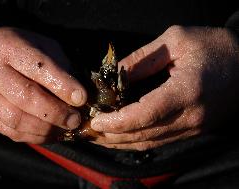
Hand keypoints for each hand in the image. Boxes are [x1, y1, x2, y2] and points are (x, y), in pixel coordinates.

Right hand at [0, 27, 86, 143]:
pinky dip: (34, 136)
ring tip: (64, 128)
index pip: (38, 68)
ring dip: (46, 128)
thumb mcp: (41, 45)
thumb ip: (59, 65)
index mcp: (9, 47)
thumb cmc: (20, 50)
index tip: (81, 98)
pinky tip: (50, 133)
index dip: (62, 85)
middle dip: (56, 112)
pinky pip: (11, 132)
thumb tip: (78, 95)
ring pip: (17, 120)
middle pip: (26, 97)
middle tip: (75, 119)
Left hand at [91, 26, 238, 150]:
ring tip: (99, 136)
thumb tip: (115, 76)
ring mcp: (193, 126)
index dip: (117, 121)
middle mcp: (191, 115)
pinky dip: (138, 140)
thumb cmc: (215, 47)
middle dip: (113, 135)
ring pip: (150, 142)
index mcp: (187, 90)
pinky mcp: (193, 128)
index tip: (96, 120)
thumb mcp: (177, 40)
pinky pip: (161, 140)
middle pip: (144, 134)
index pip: (144, 114)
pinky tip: (122, 136)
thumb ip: (143, 59)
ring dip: (122, 142)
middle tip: (89, 130)